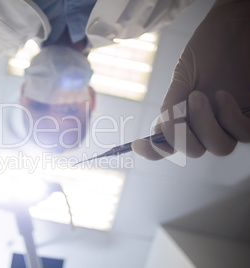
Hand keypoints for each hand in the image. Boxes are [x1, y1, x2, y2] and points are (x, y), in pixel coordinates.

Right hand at [132, 0, 249, 159]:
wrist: (232, 27)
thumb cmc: (206, 49)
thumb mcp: (182, 77)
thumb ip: (172, 106)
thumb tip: (160, 132)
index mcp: (184, 116)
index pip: (168, 144)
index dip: (152, 151)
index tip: (137, 144)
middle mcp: (205, 123)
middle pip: (194, 150)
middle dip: (186, 134)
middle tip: (189, 99)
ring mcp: (227, 120)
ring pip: (219, 147)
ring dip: (208, 124)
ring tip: (204, 95)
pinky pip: (243, 134)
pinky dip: (231, 117)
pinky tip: (224, 95)